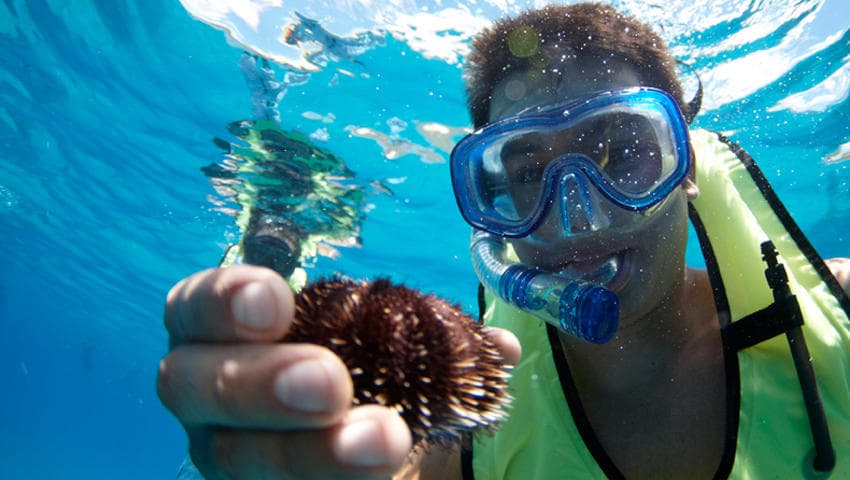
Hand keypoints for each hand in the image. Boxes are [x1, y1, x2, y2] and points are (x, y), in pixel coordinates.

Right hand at [157, 265, 520, 478]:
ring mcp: (227, 453)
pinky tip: (385, 478)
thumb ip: (428, 335)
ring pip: (237, 459)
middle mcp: (207, 395)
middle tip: (330, 384)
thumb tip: (501, 350)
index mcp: (224, 334)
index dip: (222, 300)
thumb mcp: (383, 344)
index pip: (192, 308)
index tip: (276, 301)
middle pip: (191, 386)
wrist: (351, 448)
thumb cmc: (362, 375)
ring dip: (309, 452)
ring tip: (385, 439)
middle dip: (260, 383)